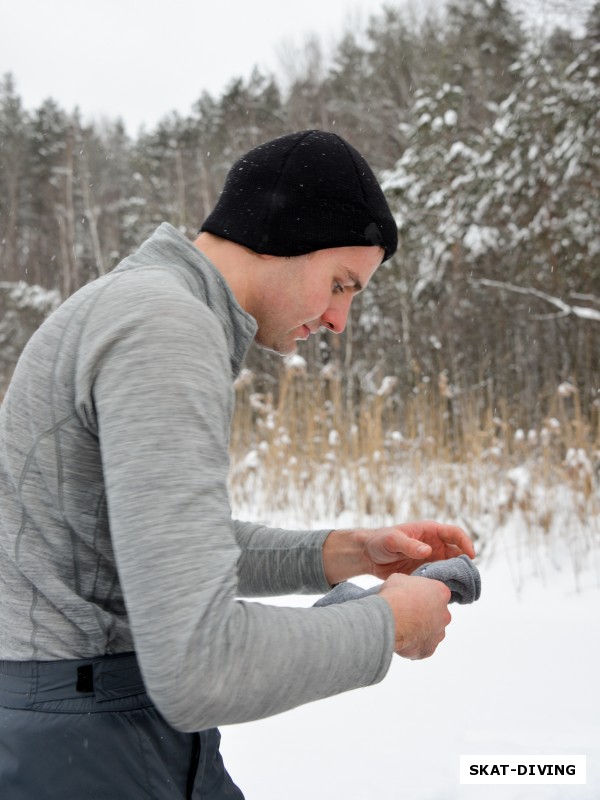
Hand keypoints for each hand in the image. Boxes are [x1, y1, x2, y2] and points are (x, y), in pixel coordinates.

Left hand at [360, 520, 474, 580]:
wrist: (368, 556)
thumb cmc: (380, 541)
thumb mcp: (392, 540)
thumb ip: (409, 545)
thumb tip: (427, 551)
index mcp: (430, 532)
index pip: (454, 533)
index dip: (465, 542)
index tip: (471, 556)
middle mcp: (435, 546)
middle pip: (457, 554)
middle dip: (465, 565)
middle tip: (469, 579)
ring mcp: (431, 561)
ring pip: (451, 569)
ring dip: (456, 578)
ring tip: (462, 590)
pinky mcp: (426, 574)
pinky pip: (440, 580)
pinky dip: (445, 587)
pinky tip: (447, 596)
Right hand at [379, 572, 451, 658]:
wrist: (391, 619)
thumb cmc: (396, 595)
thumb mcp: (399, 579)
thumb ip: (408, 585)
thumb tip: (403, 589)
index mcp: (441, 593)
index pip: (437, 594)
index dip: (423, 596)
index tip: (412, 597)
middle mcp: (445, 614)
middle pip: (437, 615)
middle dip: (424, 615)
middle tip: (407, 613)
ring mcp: (438, 634)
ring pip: (431, 632)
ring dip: (419, 630)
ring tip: (401, 627)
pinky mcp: (429, 649)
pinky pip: (422, 646)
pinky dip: (413, 644)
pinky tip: (401, 638)